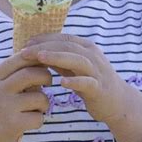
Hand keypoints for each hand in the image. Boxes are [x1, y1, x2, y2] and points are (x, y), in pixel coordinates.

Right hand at [0, 52, 52, 141]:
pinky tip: (30, 123)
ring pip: (40, 97)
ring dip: (44, 103)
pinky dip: (38, 120)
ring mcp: (6, 107)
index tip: (43, 65)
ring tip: (38, 108)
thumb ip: (10, 75)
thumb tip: (39, 63)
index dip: (37, 58)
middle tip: (47, 83)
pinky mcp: (13, 124)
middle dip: (46, 76)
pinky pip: (38, 118)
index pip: (20, 58)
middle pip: (32, 73)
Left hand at [21, 34, 141, 141]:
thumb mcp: (74, 68)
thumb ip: (59, 60)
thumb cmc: (92, 83)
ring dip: (58, 58)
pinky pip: (87, 82)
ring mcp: (97, 71)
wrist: (117, 102)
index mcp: (85, 48)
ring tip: (40, 58)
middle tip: (25, 51)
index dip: (44, 39)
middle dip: (45, 47)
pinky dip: (75, 81)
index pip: (63, 38)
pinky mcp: (100, 88)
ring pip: (77, 60)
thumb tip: (36, 52)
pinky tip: (62, 82)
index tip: (25, 43)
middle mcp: (92, 56)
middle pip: (67, 46)